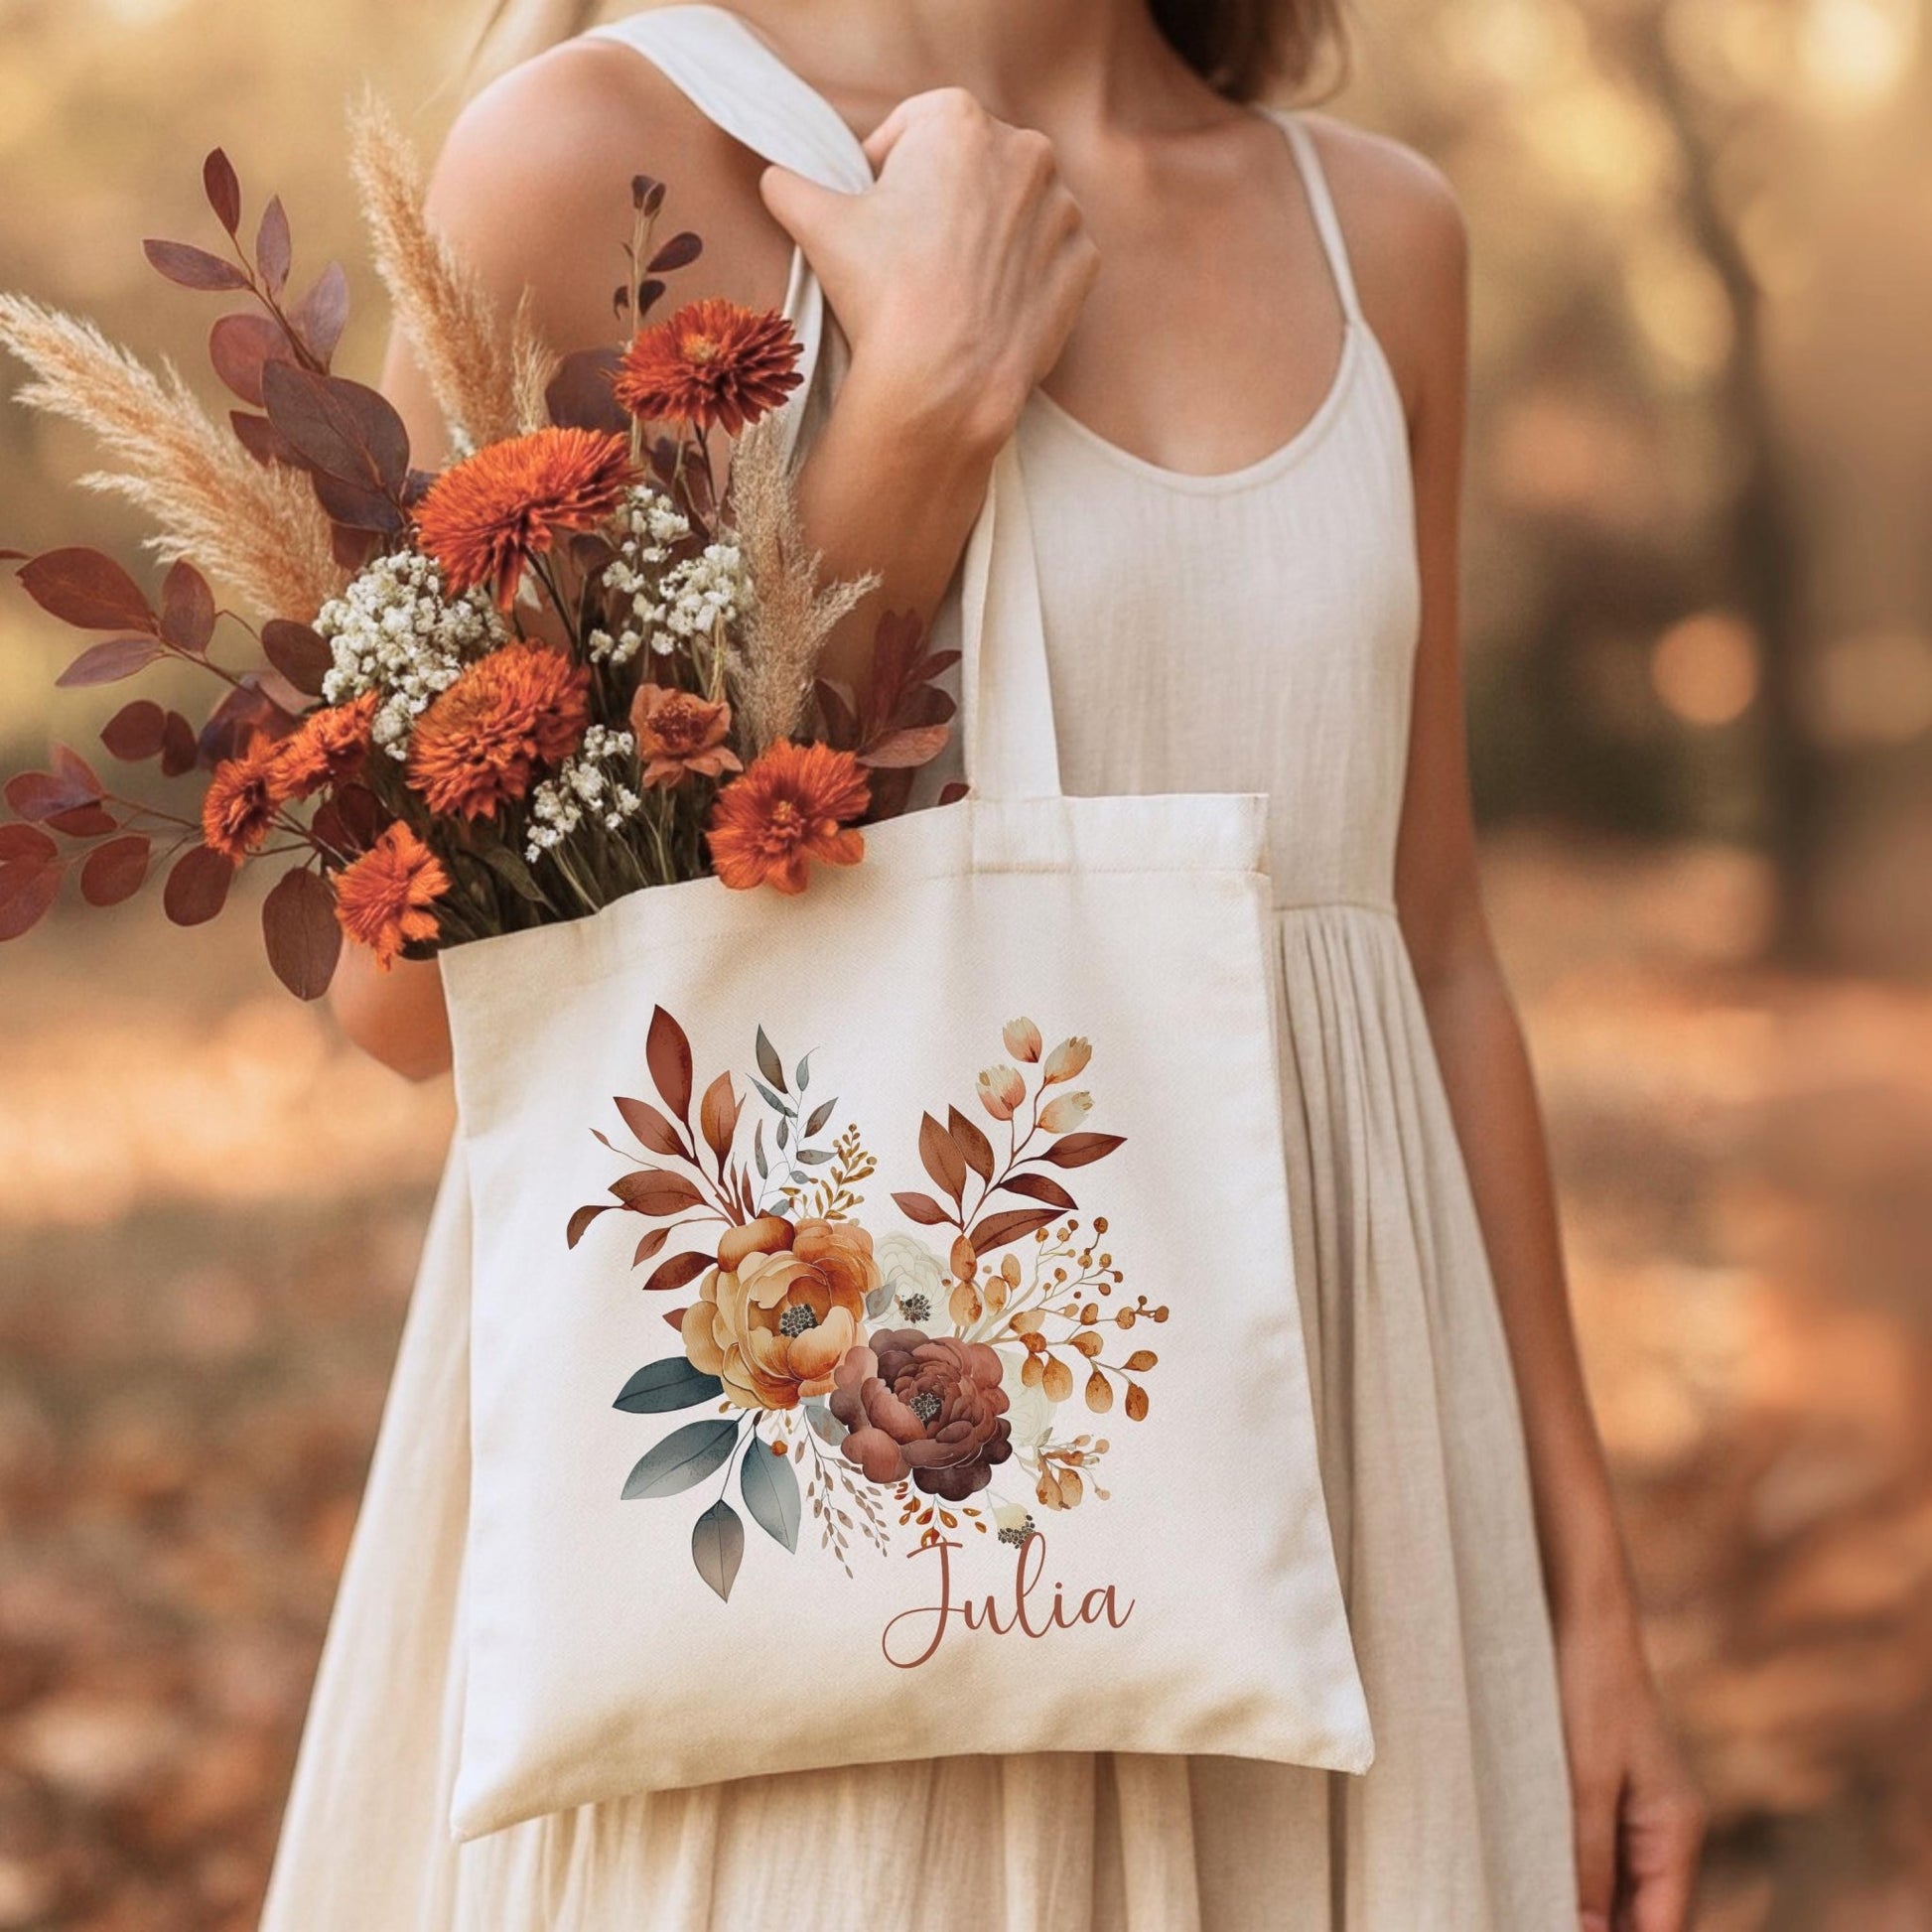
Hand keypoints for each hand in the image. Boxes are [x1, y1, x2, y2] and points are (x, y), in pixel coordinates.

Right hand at [758, 88, 1099, 450]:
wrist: (944, 380)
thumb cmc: (882, 293)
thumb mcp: (818, 226)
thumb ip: (791, 185)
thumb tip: (777, 180)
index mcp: (960, 121)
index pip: (915, 131)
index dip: (888, 172)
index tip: (876, 215)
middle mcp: (1024, 150)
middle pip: (970, 169)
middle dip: (942, 202)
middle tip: (911, 256)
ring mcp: (1062, 208)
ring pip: (1014, 211)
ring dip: (987, 237)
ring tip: (951, 285)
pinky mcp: (1084, 262)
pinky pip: (1050, 257)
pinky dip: (1025, 275)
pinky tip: (989, 304)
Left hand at [1556, 1599, 1705, 1930]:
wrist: (1586, 1616)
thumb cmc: (1590, 1689)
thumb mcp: (1585, 1778)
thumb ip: (1588, 1857)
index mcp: (1676, 1833)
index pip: (1663, 1927)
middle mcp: (1667, 1831)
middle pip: (1643, 1913)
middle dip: (1600, 1928)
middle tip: (1530, 1916)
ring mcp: (1641, 1812)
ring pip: (1619, 1887)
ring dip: (1584, 1906)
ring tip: (1527, 1903)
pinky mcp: (1612, 1792)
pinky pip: (1601, 1853)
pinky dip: (1575, 1872)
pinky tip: (1534, 1875)